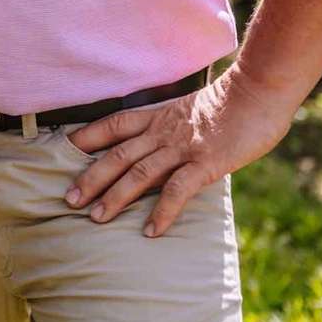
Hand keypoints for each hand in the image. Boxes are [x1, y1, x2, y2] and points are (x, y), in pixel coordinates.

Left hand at [63, 70, 294, 236]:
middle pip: (117, 155)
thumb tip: (161, 146)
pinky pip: (177, 189)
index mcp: (157, 116)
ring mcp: (182, 147)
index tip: (63, 152)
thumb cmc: (230, 102)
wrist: (258, 91)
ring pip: (139, 173)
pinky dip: (162, 211)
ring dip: (115, 197)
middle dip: (91, 178)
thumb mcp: (190, 109)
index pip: (112, 125)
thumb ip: (172, 126)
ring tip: (96, 218)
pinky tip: (150, 231)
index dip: (86, 138)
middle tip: (69, 199)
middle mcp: (162, 132)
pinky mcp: (205, 162)